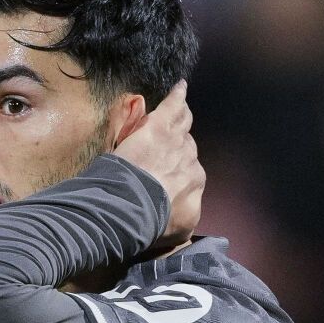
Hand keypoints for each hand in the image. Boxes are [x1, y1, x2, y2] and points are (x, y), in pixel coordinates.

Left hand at [110, 80, 202, 254]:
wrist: (129, 209)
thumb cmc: (145, 226)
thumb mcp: (171, 236)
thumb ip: (181, 227)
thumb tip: (183, 229)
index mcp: (194, 191)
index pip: (190, 178)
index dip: (176, 177)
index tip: (165, 180)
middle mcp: (192, 167)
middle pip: (187, 153)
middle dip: (177, 152)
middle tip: (162, 153)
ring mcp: (177, 144)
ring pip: (184, 129)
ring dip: (180, 123)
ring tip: (180, 114)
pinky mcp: (160, 128)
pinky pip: (174, 107)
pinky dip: (177, 96)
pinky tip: (180, 86)